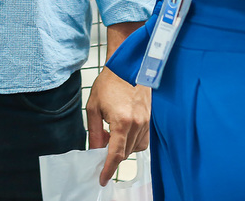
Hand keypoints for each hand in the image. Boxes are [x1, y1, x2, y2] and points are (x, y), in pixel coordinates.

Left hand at [86, 67, 150, 185]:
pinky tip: (124, 130)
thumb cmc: (109, 83)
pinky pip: (143, 140)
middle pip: (125, 153)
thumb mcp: (94, 108)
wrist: (126, 67)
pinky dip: (133, 141)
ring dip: (123, 147)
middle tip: (101, 143)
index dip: (108, 170)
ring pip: (135, 148)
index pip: (115, 154)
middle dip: (112, 154)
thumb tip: (95, 151)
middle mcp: (137, 124)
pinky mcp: (150, 118)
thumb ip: (94, 133)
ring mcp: (146, 121)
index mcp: (121, 122)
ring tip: (112, 131)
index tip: (103, 178)